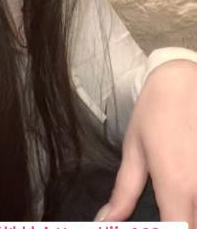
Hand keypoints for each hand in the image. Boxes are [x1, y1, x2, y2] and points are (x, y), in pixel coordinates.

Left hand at [94, 59, 196, 227]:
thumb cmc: (156, 111)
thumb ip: (124, 192)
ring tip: (181, 199)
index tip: (160, 223)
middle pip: (195, 225)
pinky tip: (191, 189)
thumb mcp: (135, 149)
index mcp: (177, 186)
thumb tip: (106, 221)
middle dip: (183, 222)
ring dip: (193, 210)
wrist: (185, 78)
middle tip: (169, 209)